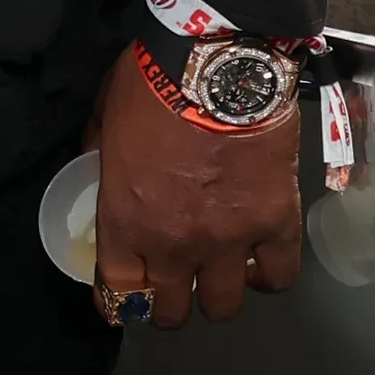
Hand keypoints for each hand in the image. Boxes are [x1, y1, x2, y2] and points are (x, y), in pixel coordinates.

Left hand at [91, 44, 301, 326]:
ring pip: (224, 306)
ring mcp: (229, 239)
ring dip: (217, 294)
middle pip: (171, 312)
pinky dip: (269, 274)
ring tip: (219, 275)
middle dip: (167, 306)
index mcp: (126, 222)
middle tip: (174, 286)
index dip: (119, 300)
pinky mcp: (276, 222)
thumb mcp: (104, 118)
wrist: (217, 62)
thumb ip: (99, 157)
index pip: (117, 291)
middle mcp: (175, 245)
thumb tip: (96, 168)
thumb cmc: (151, 83)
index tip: (123, 296)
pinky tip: (261, 260)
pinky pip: (278, 275)